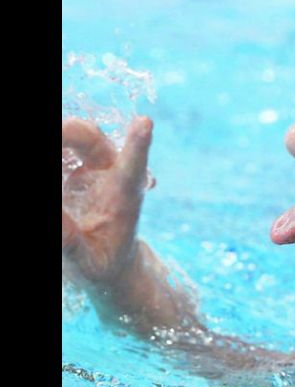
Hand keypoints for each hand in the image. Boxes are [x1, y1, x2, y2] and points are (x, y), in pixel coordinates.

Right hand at [62, 116, 153, 284]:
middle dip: (68, 132)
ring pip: (75, 136)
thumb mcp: (89, 263)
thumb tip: (57, 221)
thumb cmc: (104, 262)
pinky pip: (64, 150)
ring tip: (59, 174)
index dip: (136, 145)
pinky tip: (60, 168)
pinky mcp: (74, 168)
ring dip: (61, 138)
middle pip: (91, 138)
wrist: (109, 258)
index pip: (132, 166)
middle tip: (56, 137)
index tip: (145, 123)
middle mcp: (111, 173)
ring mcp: (92, 167)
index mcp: (124, 197)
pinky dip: (60, 151)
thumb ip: (71, 244)